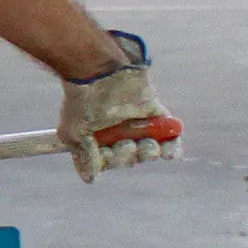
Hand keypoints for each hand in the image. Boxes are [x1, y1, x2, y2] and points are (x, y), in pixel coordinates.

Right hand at [54, 32, 182, 181]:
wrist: (101, 68)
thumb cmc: (83, 99)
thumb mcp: (75, 132)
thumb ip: (84, 157)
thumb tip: (91, 179)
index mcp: (97, 136)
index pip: (109, 160)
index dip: (112, 160)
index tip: (109, 151)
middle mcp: (117, 131)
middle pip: (130, 157)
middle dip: (130, 155)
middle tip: (127, 144)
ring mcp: (137, 122)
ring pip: (149, 150)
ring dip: (150, 153)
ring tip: (147, 145)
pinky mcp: (154, 112)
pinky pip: (169, 135)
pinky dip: (172, 147)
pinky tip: (170, 152)